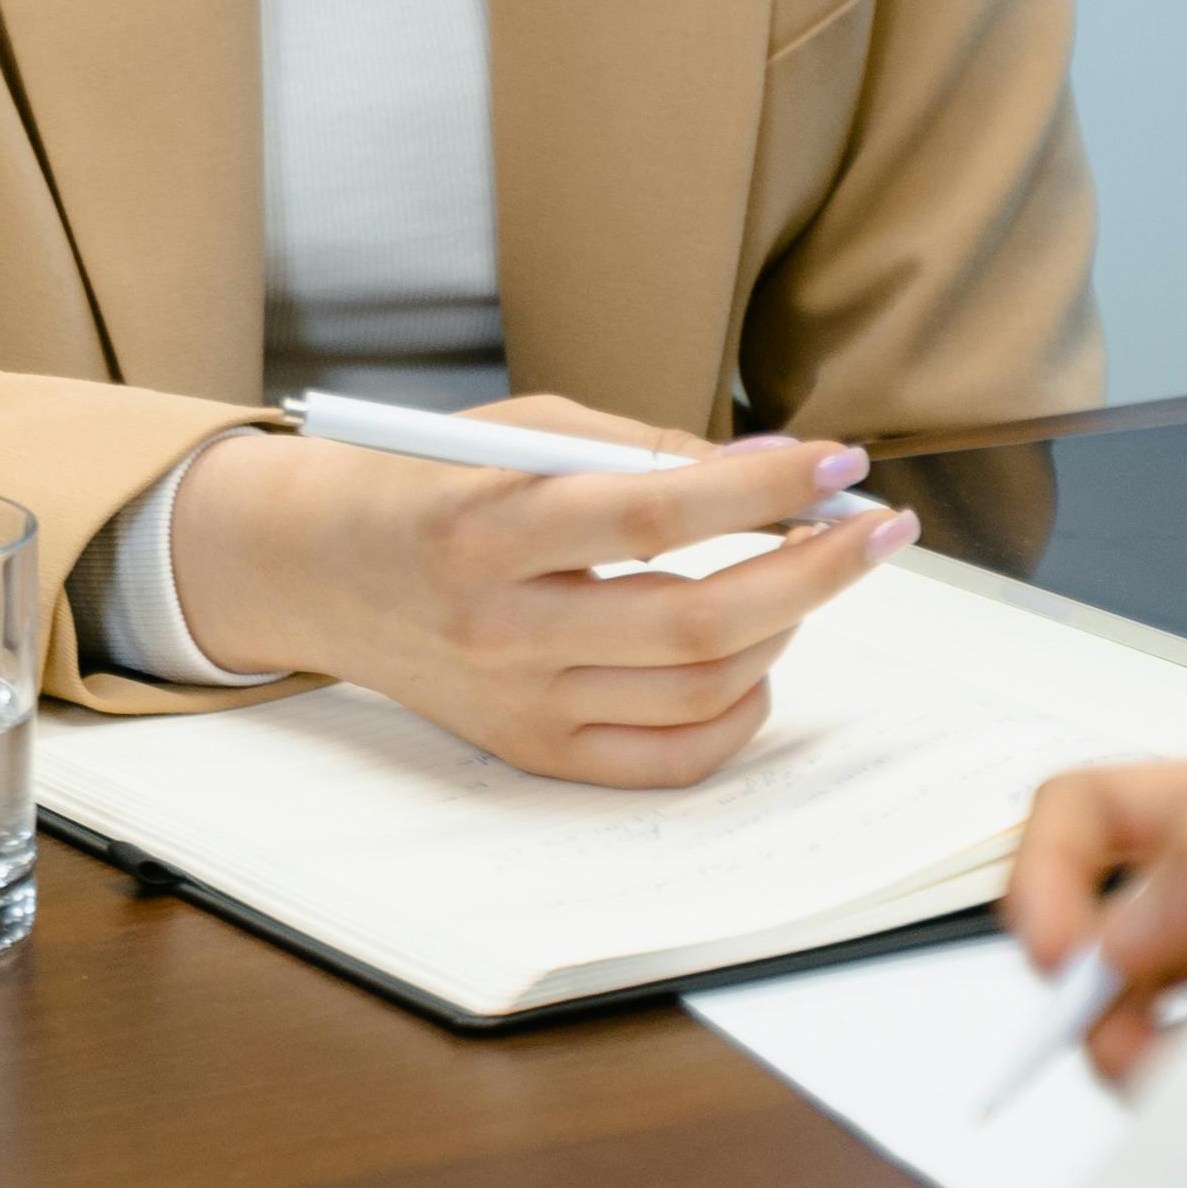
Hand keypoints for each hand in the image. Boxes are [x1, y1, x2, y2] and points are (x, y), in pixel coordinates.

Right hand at [163, 395, 919, 784]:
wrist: (312, 569)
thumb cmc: (423, 483)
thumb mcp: (514, 431)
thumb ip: (637, 449)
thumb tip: (772, 473)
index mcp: (482, 526)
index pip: (650, 511)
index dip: (760, 487)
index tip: (838, 462)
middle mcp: (499, 627)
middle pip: (698, 619)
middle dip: (814, 570)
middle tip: (874, 528)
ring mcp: (519, 702)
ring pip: (704, 687)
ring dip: (785, 625)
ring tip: (800, 575)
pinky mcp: (533, 751)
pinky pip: (674, 756)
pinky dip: (741, 709)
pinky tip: (758, 656)